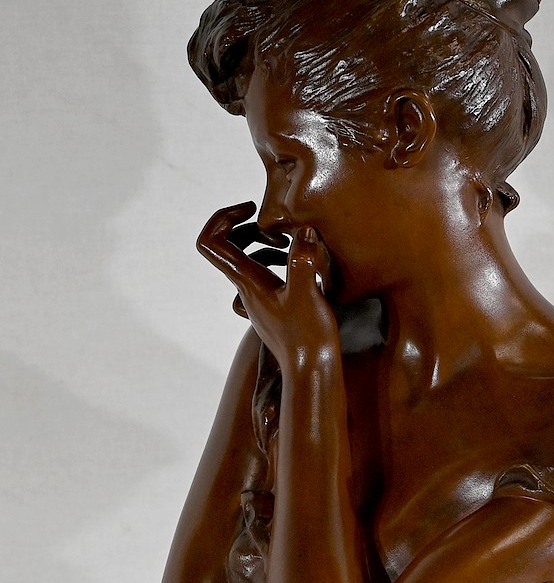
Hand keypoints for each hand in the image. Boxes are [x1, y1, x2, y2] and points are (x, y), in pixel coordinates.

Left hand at [196, 202, 337, 371]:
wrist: (313, 372)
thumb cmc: (308, 337)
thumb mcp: (307, 295)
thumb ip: (303, 261)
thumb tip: (303, 231)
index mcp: (247, 281)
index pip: (211, 242)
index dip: (224, 217)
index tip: (254, 210)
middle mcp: (246, 289)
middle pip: (225, 246)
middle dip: (246, 226)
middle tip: (277, 227)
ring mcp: (258, 299)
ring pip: (245, 260)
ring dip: (262, 242)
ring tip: (290, 243)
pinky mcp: (274, 306)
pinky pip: (263, 275)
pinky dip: (276, 261)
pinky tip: (302, 265)